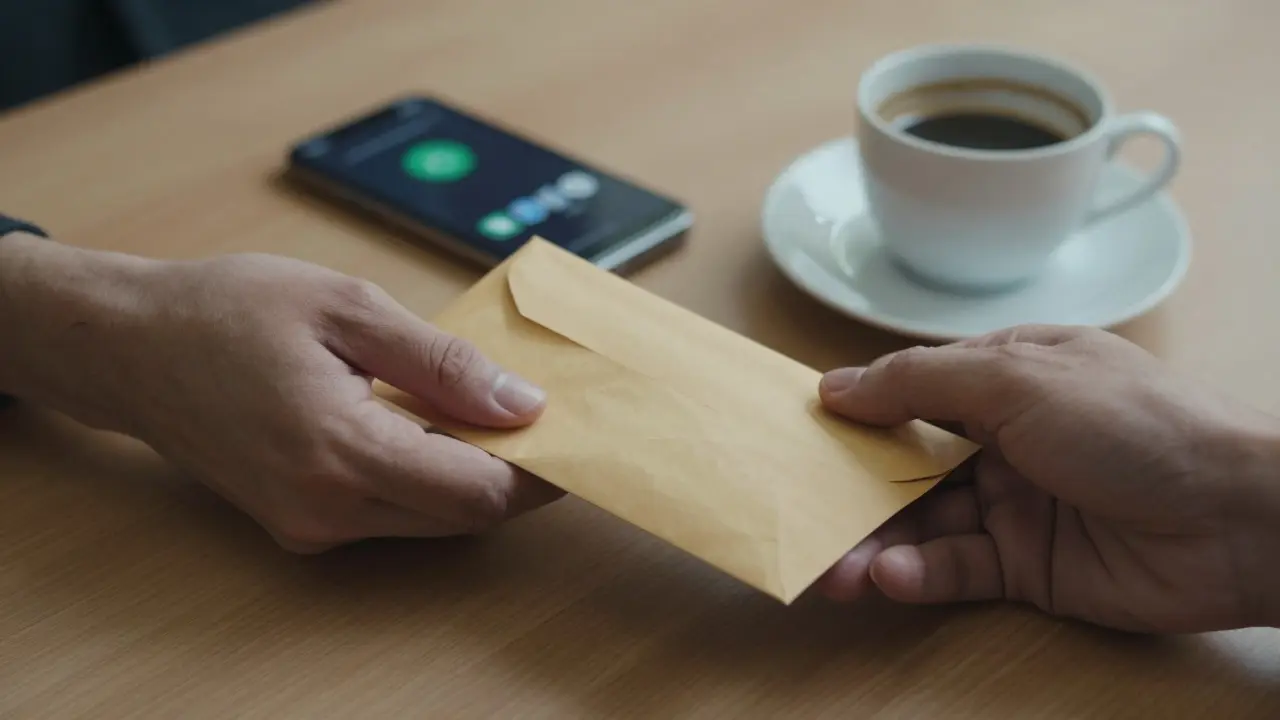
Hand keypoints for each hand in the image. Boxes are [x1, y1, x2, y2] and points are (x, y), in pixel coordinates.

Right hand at [1, 240, 560, 552]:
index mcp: (338, 450)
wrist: (130, 347)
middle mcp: (325, 509)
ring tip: (489, 410)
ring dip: (472, 475)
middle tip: (542, 413)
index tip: (574, 433)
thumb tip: (523, 404)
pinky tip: (431, 424)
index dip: (540, 472)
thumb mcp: (346, 307)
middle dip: (514, 473)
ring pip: (430, 519)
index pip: (477, 493)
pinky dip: (427, 477)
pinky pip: (390, 513)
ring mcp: (309, 525)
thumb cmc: (227, 310)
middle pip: (461, 515)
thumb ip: (441, 362)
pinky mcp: (299, 524)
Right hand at [816, 325, 1279, 632]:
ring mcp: (1013, 502)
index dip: (857, 410)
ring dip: (873, 542)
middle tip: (797, 513)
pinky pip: (955, 569)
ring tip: (831, 568)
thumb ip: (919, 382)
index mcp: (1006, 375)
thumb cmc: (1133, 424)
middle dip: (851, 488)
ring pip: (922, 522)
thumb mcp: (1016, 377)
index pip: (912, 390)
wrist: (1237, 518)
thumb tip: (834, 386)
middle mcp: (1004, 436)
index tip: (797, 432)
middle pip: (906, 462)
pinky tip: (888, 577)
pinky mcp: (1026, 567)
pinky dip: (918, 574)